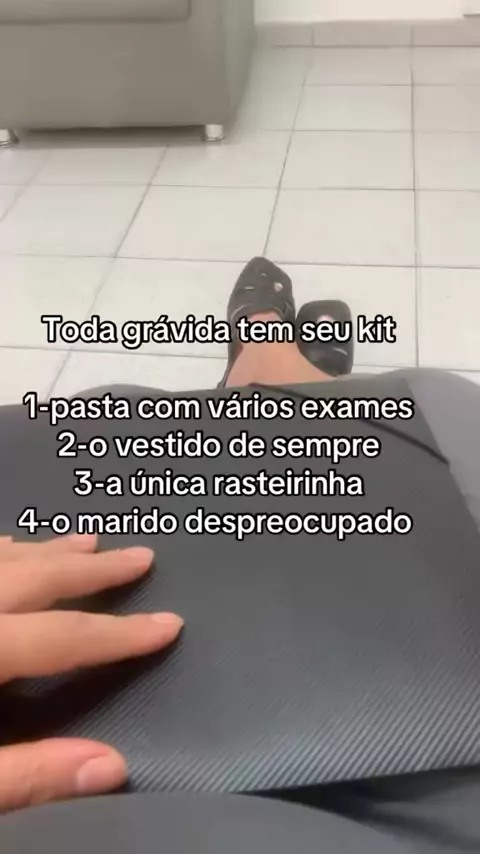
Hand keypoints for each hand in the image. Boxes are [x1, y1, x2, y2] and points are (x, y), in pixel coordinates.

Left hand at [0, 534, 182, 813]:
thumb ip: (28, 774)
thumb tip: (112, 765)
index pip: (66, 636)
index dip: (122, 633)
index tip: (172, 623)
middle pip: (41, 578)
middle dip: (96, 570)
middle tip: (142, 555)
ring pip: (8, 559)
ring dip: (51, 552)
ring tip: (89, 542)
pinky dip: (7, 553)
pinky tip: (15, 548)